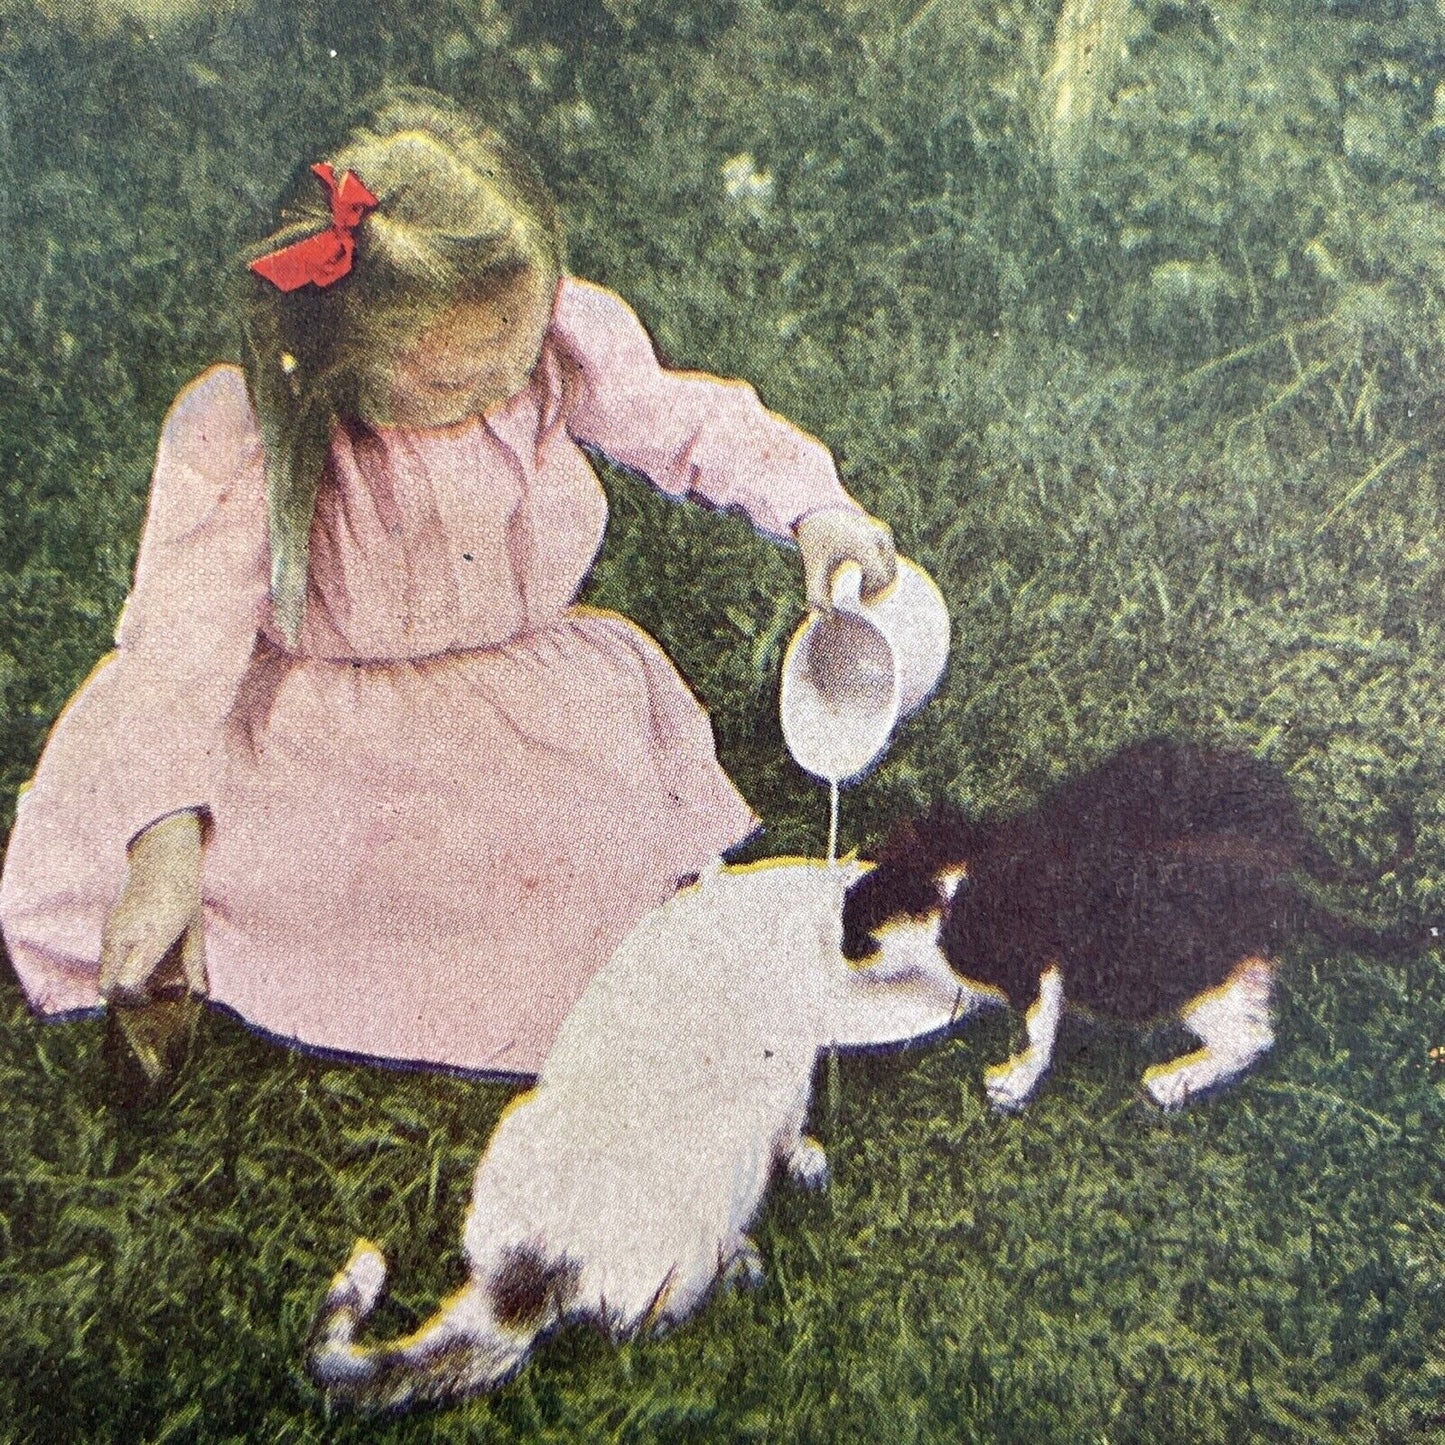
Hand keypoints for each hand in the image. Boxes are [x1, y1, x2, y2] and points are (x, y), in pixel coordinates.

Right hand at [99, 811, 206, 1004]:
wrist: (160, 859)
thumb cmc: (183, 894)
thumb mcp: (194, 928)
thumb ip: (194, 962)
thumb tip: (200, 994)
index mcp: (151, 936)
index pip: (128, 982)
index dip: (136, 1000)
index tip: (153, 1001)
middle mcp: (124, 935)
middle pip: (108, 986)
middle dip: (123, 1000)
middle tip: (147, 998)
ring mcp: (111, 931)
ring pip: (103, 974)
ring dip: (118, 985)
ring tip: (146, 982)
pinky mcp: (106, 928)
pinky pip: (106, 960)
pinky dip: (116, 970)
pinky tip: (138, 964)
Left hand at [795, 508, 896, 611]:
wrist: (819, 515)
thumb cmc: (817, 546)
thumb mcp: (813, 570)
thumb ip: (817, 595)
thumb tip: (827, 617)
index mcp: (861, 545)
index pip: (881, 578)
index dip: (874, 593)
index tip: (859, 599)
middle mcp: (877, 537)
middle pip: (889, 576)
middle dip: (878, 591)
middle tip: (861, 596)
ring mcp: (883, 534)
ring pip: (892, 571)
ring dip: (880, 584)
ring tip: (863, 587)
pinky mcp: (885, 535)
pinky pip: (891, 563)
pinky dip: (882, 574)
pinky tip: (866, 577)